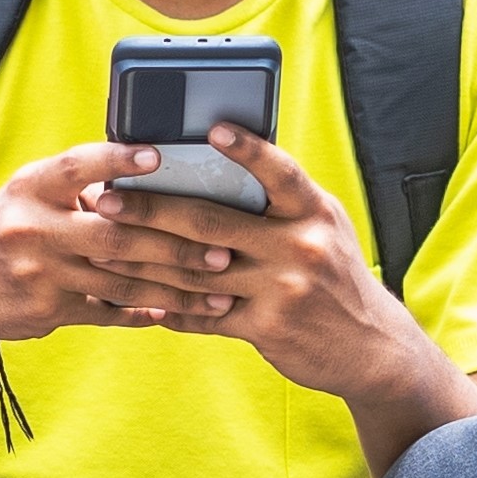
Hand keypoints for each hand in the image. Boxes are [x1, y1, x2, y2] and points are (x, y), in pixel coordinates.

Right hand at [0, 139, 317, 345]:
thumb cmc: (6, 228)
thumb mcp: (28, 195)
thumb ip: (79, 186)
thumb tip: (149, 173)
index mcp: (30, 188)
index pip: (77, 167)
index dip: (118, 160)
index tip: (159, 156)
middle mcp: (33, 228)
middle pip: (116, 235)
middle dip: (176, 245)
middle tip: (222, 250)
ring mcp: (40, 273)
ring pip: (121, 281)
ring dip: (176, 288)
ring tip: (219, 288)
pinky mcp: (47, 310)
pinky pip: (107, 311)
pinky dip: (144, 312)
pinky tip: (177, 312)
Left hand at [62, 124, 448, 412]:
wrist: (373, 347)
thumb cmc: (335, 276)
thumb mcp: (325, 229)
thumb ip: (282, 203)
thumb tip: (222, 165)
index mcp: (314, 212)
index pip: (281, 172)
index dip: (249, 150)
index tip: (213, 130)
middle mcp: (300, 246)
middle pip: (212, 222)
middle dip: (151, 209)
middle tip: (106, 200)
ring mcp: (283, 288)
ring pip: (197, 271)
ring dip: (143, 263)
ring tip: (103, 253)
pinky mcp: (267, 328)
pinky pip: (205, 315)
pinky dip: (169, 308)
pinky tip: (136, 300)